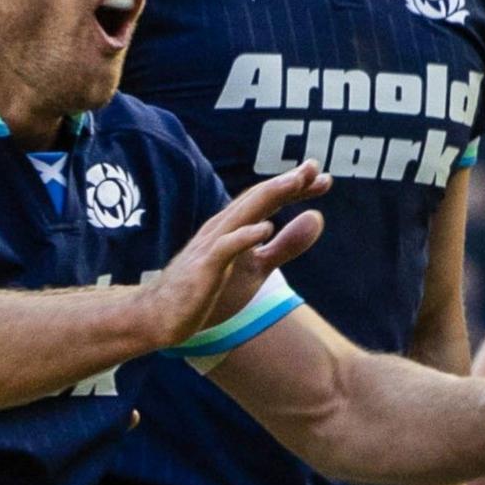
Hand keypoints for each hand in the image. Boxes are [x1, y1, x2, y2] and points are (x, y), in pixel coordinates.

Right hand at [141, 163, 332, 350]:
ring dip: (269, 197)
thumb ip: (285, 246)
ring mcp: (210, 247)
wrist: (160, 316)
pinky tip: (265, 229)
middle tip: (316, 168)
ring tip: (295, 183)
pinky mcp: (203, 269)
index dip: (295, 188)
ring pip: (242, 215)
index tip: (324, 179)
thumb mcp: (257, 268)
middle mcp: (223, 229)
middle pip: (258, 199)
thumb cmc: (207, 288)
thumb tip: (317, 218)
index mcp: (235, 226)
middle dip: (287, 183)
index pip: (268, 200)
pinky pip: (224, 249)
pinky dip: (243, 237)